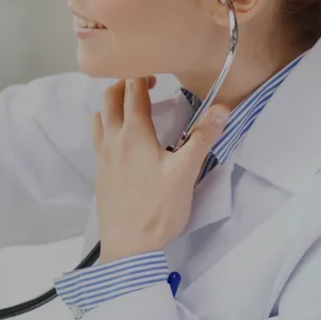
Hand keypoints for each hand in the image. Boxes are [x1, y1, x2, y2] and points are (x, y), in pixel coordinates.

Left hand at [92, 78, 227, 262]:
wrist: (128, 246)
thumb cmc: (157, 210)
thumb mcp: (186, 173)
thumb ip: (203, 138)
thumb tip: (222, 108)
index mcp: (133, 134)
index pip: (132, 91)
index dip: (142, 75)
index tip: (156, 72)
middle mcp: (112, 140)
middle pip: (109, 99)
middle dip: (125, 85)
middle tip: (146, 86)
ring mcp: (102, 157)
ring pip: (99, 118)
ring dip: (112, 106)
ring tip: (132, 110)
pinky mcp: (100, 173)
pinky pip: (98, 140)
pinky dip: (107, 128)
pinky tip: (124, 142)